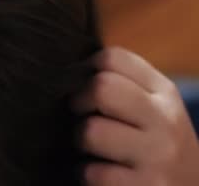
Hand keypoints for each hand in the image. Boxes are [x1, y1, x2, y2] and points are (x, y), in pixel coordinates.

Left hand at [73, 47, 198, 184]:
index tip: (81, 87)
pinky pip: (91, 173)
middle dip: (78, 101)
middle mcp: (165, 120)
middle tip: (79, 115)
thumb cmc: (155, 144)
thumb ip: (120, 83)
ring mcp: (158, 156)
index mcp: (164, 92)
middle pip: (101, 87)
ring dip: (79, 142)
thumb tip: (68, 69)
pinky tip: (100, 174)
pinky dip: (86, 175)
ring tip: (91, 149)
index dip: (83, 70)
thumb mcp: (151, 107)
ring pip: (90, 131)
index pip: (112, 58)